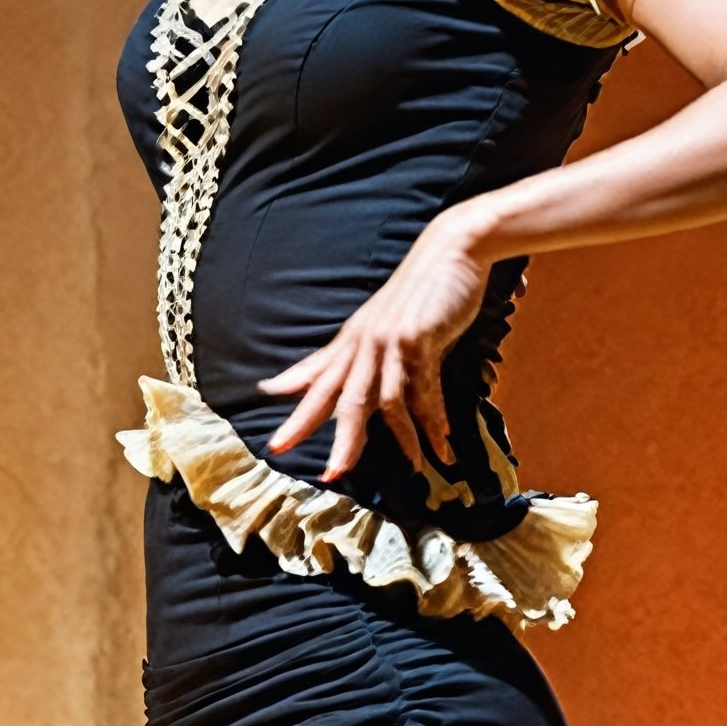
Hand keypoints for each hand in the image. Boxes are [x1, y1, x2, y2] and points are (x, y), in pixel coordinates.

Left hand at [259, 212, 491, 482]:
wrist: (451, 251)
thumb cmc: (415, 291)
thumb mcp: (373, 324)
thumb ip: (342, 356)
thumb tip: (301, 380)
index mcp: (351, 341)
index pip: (316, 381)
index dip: (296, 415)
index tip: (276, 442)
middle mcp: (364, 343)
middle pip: (344, 400)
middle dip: (339, 440)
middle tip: (330, 475)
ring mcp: (391, 342)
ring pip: (386, 402)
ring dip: (403, 440)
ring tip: (414, 469)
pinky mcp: (420, 340)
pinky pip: (425, 391)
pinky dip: (434, 421)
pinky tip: (442, 444)